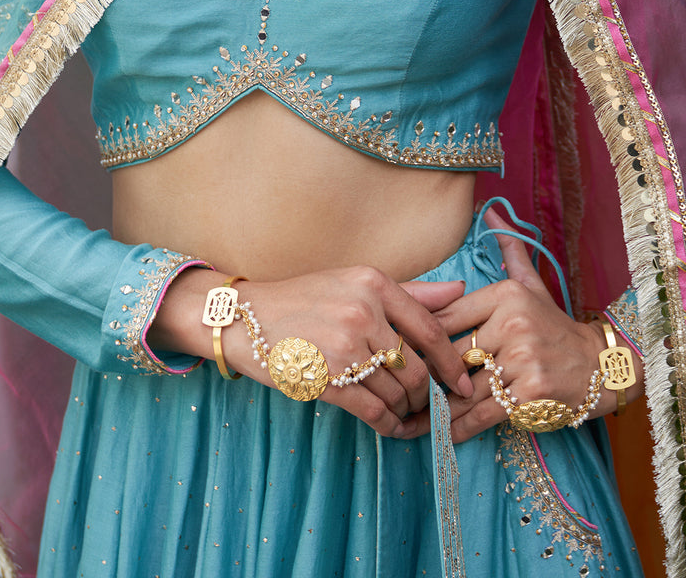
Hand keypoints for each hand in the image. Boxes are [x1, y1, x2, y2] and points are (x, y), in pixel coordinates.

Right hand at [151, 264, 472, 438]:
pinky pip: (373, 411)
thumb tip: (460, 290)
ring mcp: (345, 346)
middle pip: (417, 368)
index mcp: (374, 283)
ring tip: (406, 416)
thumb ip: (409, 291)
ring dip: (407, 412)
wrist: (244, 317)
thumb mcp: (354, 281)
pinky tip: (391, 427)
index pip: (430, 328)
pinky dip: (389, 425)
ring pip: (397, 392)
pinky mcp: (327, 378)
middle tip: (428, 406)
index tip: (463, 383)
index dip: (452, 362)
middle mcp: (364, 311)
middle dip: (428, 395)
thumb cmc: (303, 298)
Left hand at [410, 208, 643, 443]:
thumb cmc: (555, 327)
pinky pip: (483, 413)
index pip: (445, 317)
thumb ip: (508, 250)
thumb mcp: (532, 284)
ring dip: (433, 408)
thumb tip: (489, 211)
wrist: (600, 366)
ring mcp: (522, 359)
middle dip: (421, 375)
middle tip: (390, 389)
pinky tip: (438, 436)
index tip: (391, 350)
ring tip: (405, 419)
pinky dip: (458, 427)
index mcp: (504, 295)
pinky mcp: (529, 393)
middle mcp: (511, 324)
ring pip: (464, 388)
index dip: (417, 337)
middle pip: (451, 354)